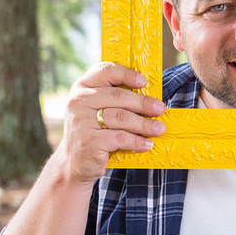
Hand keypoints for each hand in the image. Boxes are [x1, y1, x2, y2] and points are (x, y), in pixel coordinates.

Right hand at [57, 62, 166, 183]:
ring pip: (121, 117)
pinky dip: (137, 141)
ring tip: (159, 128)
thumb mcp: (98, 110)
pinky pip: (120, 138)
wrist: (74, 163)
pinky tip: (147, 144)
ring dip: (144, 124)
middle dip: (143, 102)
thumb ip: (116, 99)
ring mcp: (81, 121)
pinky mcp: (88, 141)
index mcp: (82, 87)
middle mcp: (78, 101)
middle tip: (160, 109)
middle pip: (118, 96)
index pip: (105, 71)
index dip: (126, 74)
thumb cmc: (95, 131)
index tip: (144, 82)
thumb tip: (152, 98)